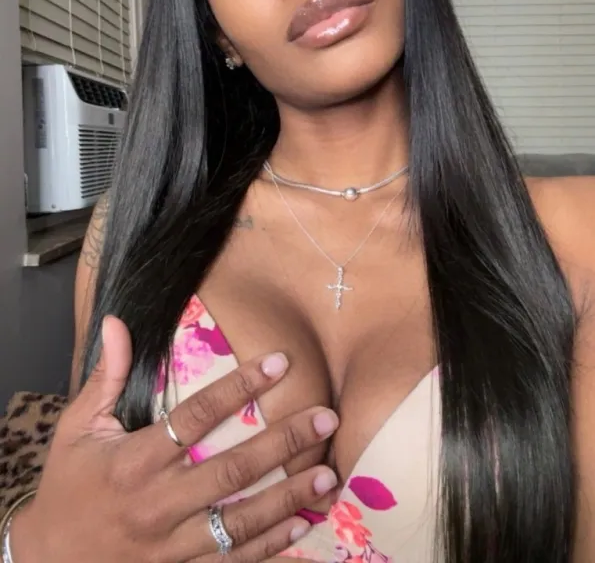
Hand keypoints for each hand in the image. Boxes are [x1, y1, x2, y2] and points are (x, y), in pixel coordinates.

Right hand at [10, 316, 337, 561]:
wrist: (48, 561)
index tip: (278, 363)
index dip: (239, 388)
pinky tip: (300, 526)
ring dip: (289, 497)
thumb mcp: (75, 430)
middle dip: (282, 443)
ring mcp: (171, 544)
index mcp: (134, 461)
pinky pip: (231, 561)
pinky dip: (269, 546)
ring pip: (240, 521)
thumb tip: (115, 323)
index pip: (196, 417)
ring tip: (328, 474)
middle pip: (230, 470)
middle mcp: (157, 503)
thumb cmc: (67, 488)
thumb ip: (105, 378)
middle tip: (325, 418)